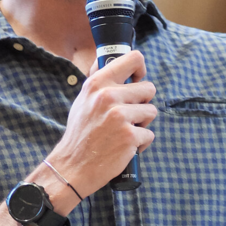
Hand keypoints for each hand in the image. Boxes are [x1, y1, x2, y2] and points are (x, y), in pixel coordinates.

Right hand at [46, 50, 156, 195]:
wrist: (73, 166)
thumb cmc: (81, 133)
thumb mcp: (83, 99)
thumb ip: (101, 81)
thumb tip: (115, 61)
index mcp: (98, 83)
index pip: (134, 59)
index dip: (141, 70)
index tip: (138, 80)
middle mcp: (108, 96)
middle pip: (149, 88)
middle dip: (143, 102)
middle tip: (128, 115)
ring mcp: (120, 116)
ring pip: (152, 111)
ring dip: (143, 123)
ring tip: (124, 131)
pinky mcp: (130, 136)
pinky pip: (149, 134)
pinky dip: (141, 143)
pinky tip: (125, 147)